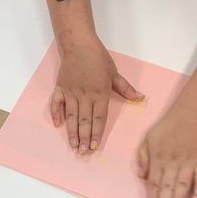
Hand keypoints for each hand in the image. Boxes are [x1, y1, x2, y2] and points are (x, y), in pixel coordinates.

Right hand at [51, 38, 142, 152]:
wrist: (78, 45)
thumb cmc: (98, 58)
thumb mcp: (114, 73)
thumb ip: (126, 88)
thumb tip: (140, 98)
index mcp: (100, 93)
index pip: (99, 118)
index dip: (97, 133)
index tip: (96, 146)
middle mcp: (84, 95)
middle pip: (84, 121)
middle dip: (84, 138)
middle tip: (83, 152)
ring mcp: (70, 92)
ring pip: (71, 116)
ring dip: (72, 132)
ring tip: (73, 145)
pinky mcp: (60, 88)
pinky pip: (56, 104)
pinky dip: (56, 114)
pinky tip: (58, 125)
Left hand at [138, 103, 196, 197]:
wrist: (192, 114)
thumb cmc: (168, 127)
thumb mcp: (148, 138)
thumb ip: (143, 157)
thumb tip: (141, 175)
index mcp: (158, 159)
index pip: (155, 183)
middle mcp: (173, 163)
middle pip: (167, 186)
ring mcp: (189, 162)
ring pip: (182, 183)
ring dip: (178, 197)